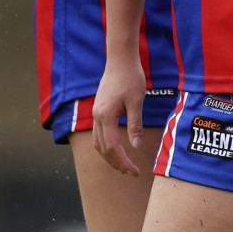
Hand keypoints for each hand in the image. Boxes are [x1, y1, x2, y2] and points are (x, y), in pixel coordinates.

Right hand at [92, 58, 145, 175]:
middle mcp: (96, 116)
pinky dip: (106, 145)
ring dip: (109, 156)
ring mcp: (95, 113)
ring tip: (123, 165)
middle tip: (131, 172)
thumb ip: (135, 125)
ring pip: (97, 143)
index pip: (112, 147)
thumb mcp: (137, 101)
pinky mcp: (98, 109)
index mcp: (105, 116)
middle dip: (116, 163)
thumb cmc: (131, 77)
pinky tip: (116, 148)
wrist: (120, 59)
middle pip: (102, 149)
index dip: (123, 162)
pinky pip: (98, 133)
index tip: (135, 171)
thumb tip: (136, 147)